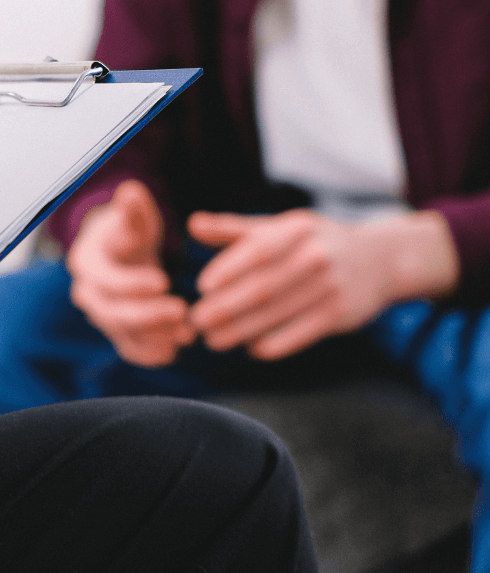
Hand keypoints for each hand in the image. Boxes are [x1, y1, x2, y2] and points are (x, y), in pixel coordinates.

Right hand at [66, 180, 194, 366]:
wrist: (122, 254)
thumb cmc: (128, 231)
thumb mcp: (133, 218)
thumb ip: (133, 210)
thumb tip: (131, 192)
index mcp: (87, 263)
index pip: (105, 279)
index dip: (131, 283)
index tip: (163, 281)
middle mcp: (88, 293)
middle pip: (112, 312)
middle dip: (147, 315)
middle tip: (181, 311)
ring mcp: (101, 316)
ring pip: (123, 333)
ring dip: (154, 336)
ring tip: (187, 333)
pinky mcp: (117, 332)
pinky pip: (129, 349)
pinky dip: (150, 354)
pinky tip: (173, 352)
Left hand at [188, 208, 459, 360]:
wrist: (379, 260)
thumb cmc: (314, 242)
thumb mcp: (280, 226)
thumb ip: (234, 228)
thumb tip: (193, 224)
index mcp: (296, 229)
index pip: (258, 249)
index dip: (228, 269)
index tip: (203, 287)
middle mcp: (315, 256)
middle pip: (263, 287)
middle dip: (225, 308)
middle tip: (197, 322)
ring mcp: (330, 286)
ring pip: (277, 314)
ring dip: (240, 331)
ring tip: (213, 340)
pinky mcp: (340, 314)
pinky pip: (300, 334)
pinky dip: (272, 344)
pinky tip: (250, 348)